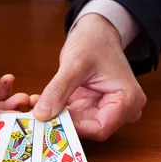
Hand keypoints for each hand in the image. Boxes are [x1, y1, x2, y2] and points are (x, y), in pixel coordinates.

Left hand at [32, 14, 146, 140]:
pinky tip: (38, 102)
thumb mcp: (75, 64)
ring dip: (55, 117)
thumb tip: (41, 114)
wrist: (96, 32)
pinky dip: (55, 110)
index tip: (49, 122)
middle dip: (61, 124)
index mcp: (128, 100)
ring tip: (33, 107)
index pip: (101, 127)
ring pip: (77, 124)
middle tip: (35, 118)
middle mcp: (120, 109)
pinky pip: (72, 116)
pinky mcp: (90, 105)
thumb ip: (58, 90)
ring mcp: (105, 108)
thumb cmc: (94, 43)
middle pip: (88, 128)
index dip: (74, 129)